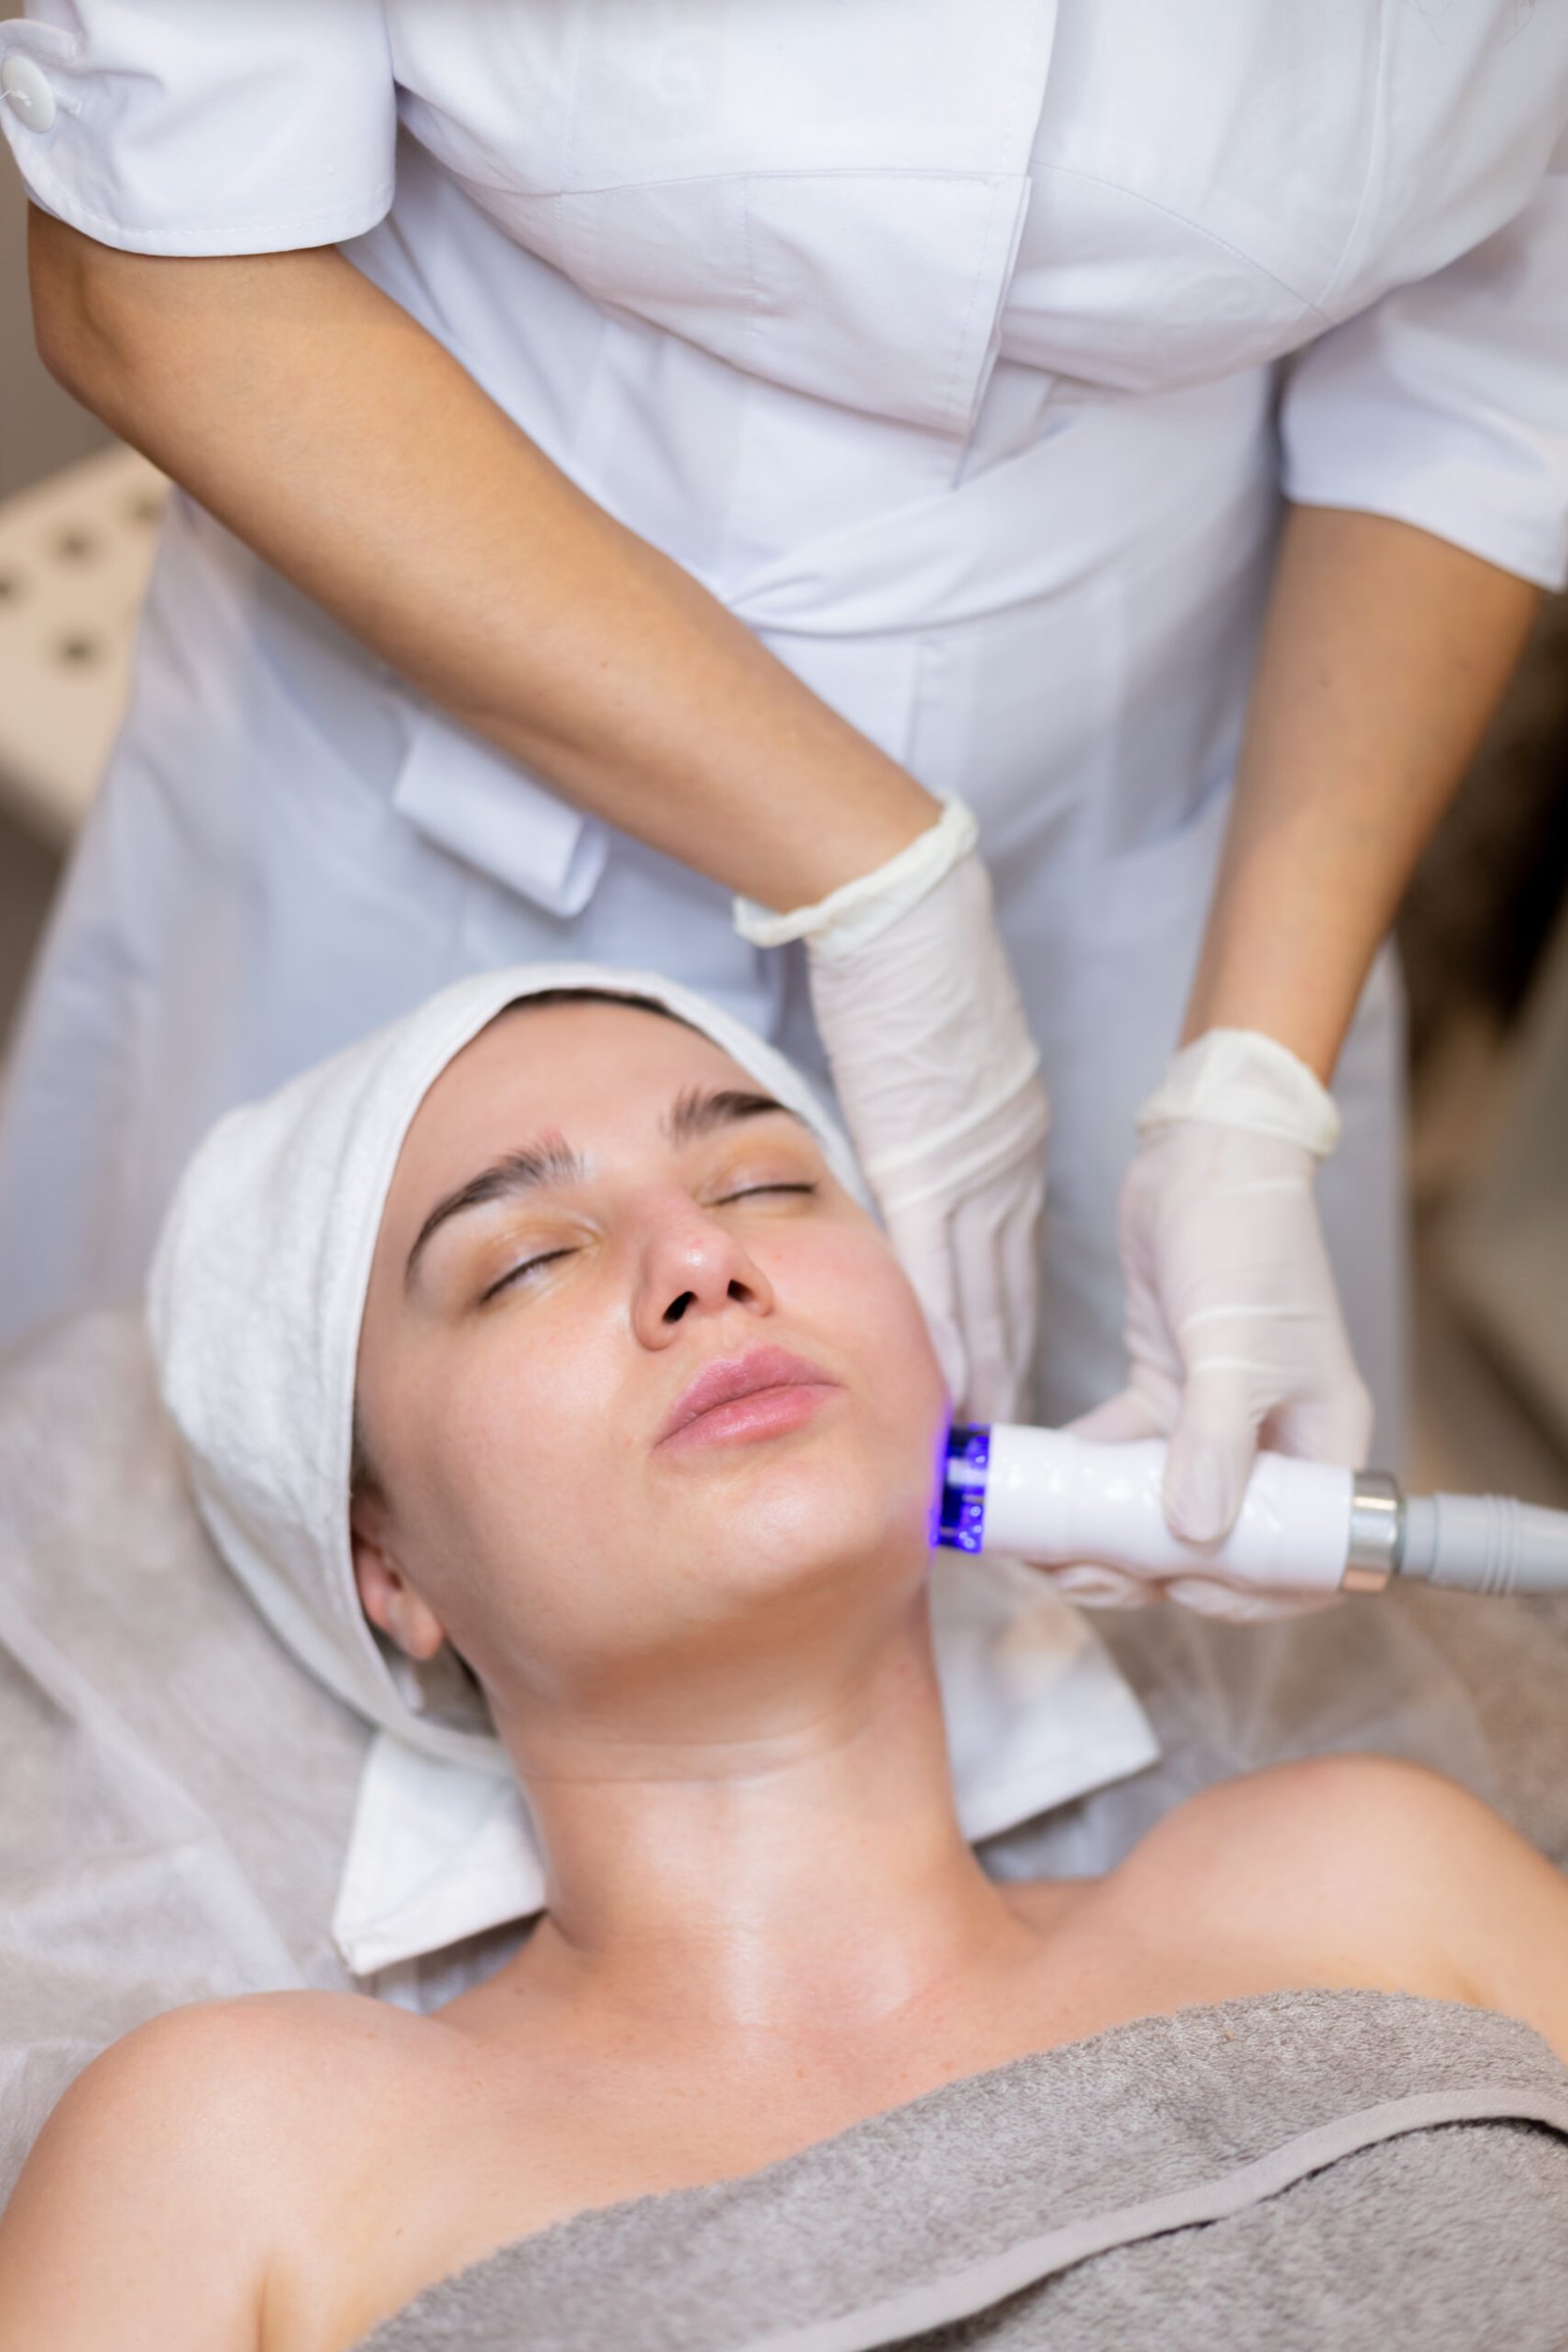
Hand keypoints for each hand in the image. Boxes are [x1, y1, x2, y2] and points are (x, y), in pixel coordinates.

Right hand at [737, 804, 1047, 1417]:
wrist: (911, 912)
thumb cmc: (917, 958)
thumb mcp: (949, 1052)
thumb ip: (941, 1110)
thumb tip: (919, 1142)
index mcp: (1011, 1140)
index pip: (1014, 1256)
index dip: (1011, 1322)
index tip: (1009, 1375)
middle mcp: (1004, 1167)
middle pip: (1009, 1290)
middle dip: (1006, 1364)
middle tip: (1003, 1432)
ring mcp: (969, 1171)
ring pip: (982, 1295)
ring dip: (980, 1368)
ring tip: (977, 1431)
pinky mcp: (923, 1166)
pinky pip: (938, 1268)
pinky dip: (942, 1331)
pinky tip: (944, 1381)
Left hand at [1043, 1030, 1370, 1619]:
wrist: (1205, 1153)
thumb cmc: (1247, 1241)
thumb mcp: (1235, 1347)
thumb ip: (1215, 1442)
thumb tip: (1195, 1536)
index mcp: (1323, 1443)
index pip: (1300, 1553)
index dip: (1245, 1592)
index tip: (1175, 1590)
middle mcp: (1273, 1441)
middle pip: (1216, 1542)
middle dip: (1146, 1570)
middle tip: (1077, 1573)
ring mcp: (1214, 1419)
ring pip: (1158, 1507)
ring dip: (1103, 1533)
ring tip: (1041, 1547)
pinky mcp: (1164, 1388)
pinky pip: (1121, 1455)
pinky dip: (1081, 1478)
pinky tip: (1032, 1493)